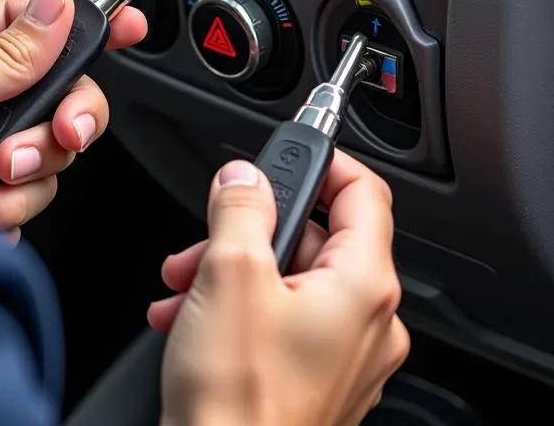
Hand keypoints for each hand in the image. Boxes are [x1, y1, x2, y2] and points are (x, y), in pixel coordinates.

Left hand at [0, 0, 146, 235]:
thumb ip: (8, 51)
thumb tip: (57, 4)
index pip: (30, 22)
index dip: (81, 22)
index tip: (130, 23)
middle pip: (56, 92)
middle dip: (61, 118)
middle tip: (59, 134)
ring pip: (49, 151)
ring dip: (24, 173)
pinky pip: (29, 198)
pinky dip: (5, 209)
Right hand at [151, 152, 408, 425]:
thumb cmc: (238, 404)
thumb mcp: (229, 273)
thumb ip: (239, 206)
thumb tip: (244, 177)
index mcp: (362, 286)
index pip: (364, 192)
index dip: (324, 160)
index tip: (287, 152)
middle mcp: (367, 323)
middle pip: (315, 237)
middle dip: (250, 228)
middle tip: (208, 233)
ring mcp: (345, 358)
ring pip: (290, 279)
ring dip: (232, 270)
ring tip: (186, 285)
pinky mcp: (316, 382)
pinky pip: (283, 320)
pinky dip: (238, 308)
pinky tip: (192, 319)